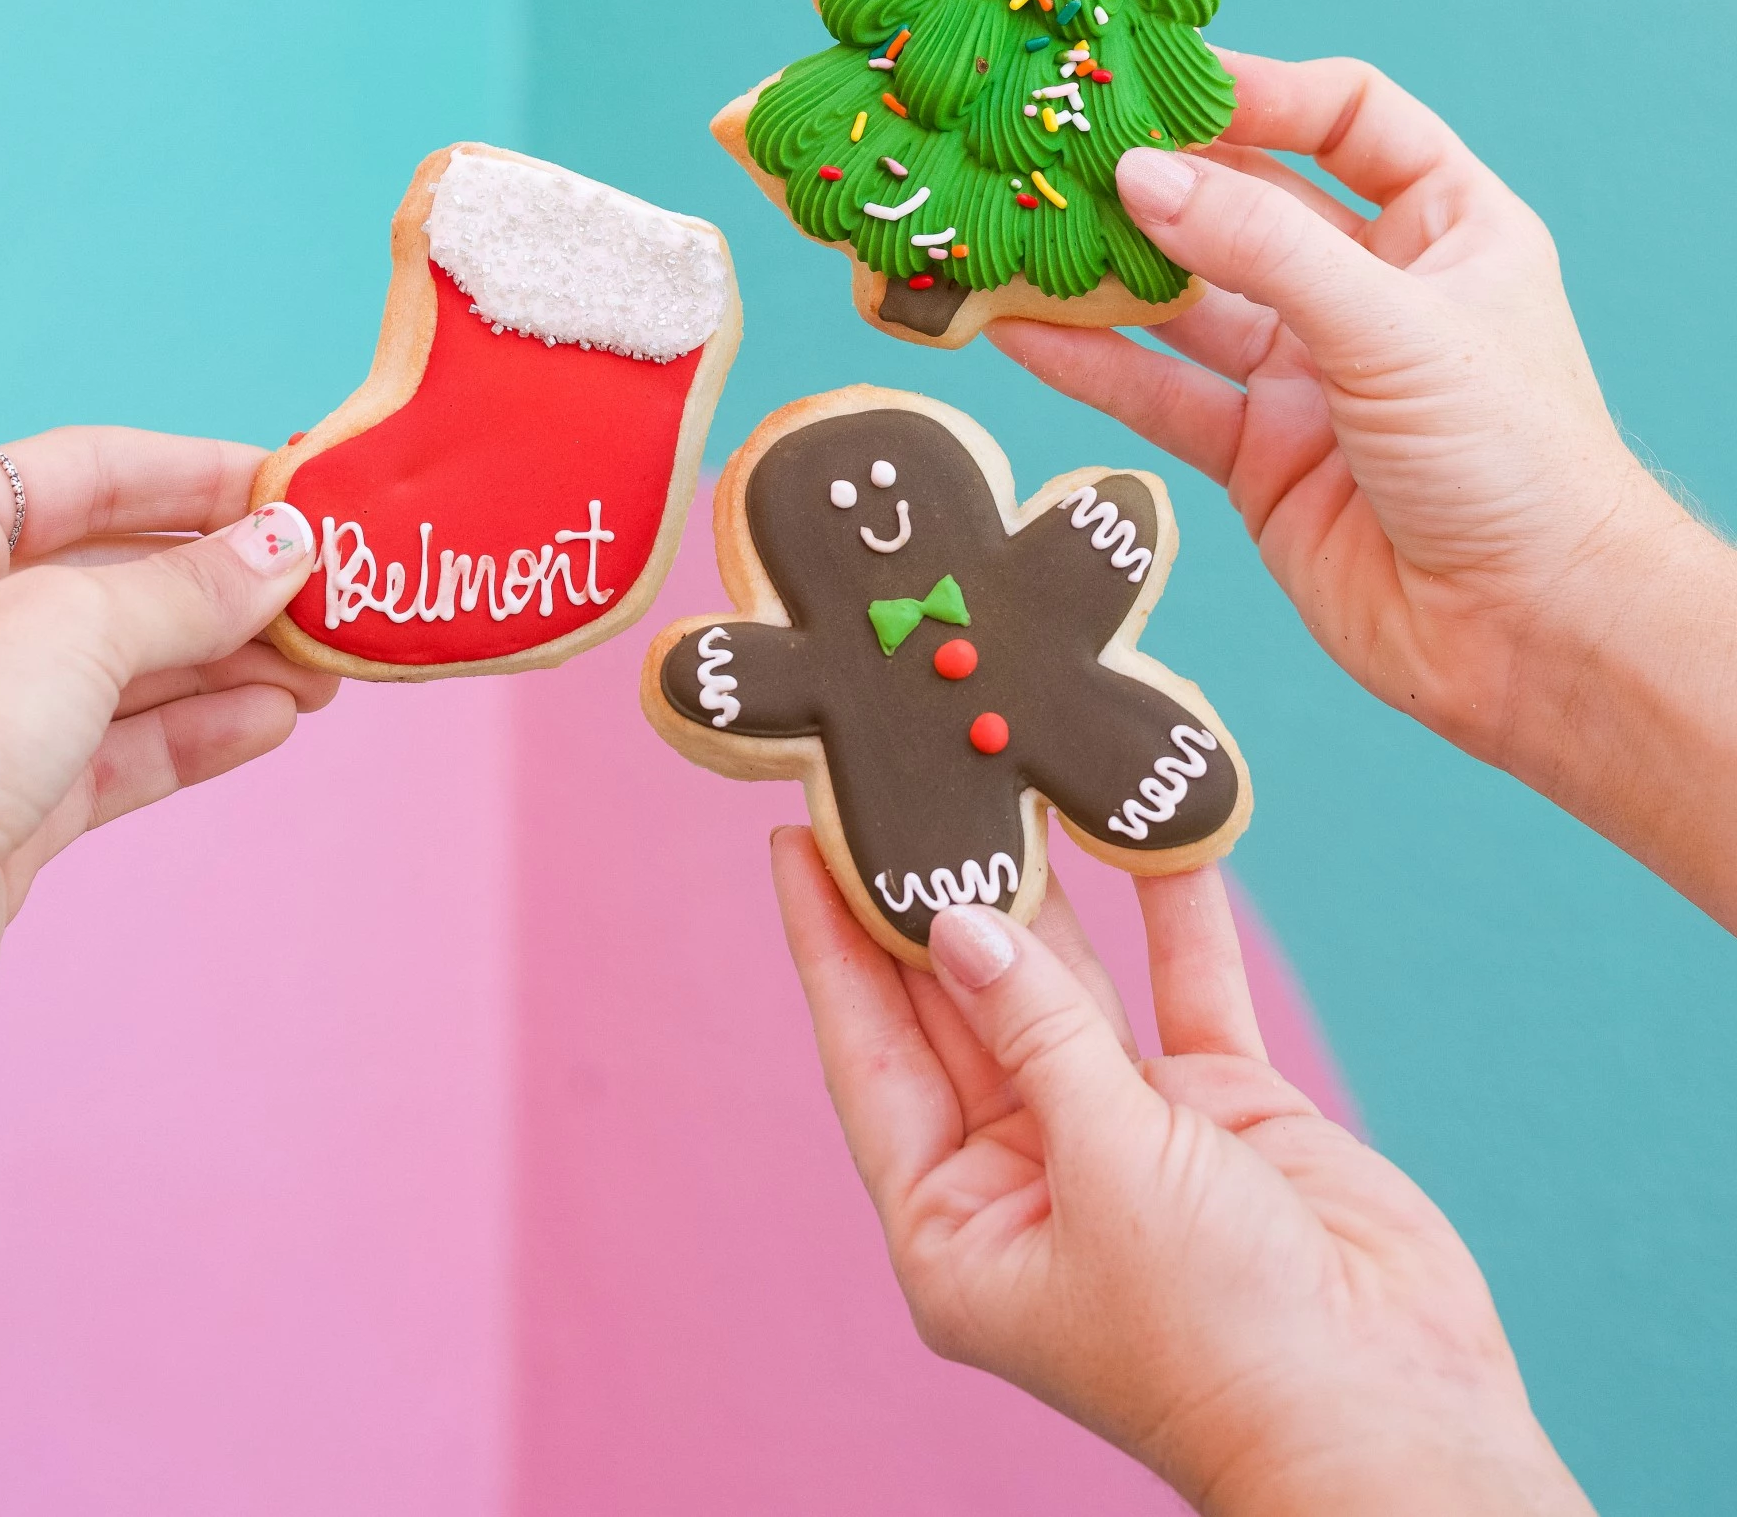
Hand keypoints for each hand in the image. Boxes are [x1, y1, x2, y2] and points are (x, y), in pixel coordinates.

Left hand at [0, 428, 332, 1070]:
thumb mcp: (72, 625)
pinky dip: (197, 733)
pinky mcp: (0, 813)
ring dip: (228, 661)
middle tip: (329, 586)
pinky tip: (272, 719)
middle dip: (225, 581)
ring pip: (124, 671)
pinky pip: (118, 754)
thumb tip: (285, 550)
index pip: (82, 472)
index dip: (194, 474)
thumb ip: (190, 588)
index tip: (294, 486)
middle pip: (111, 574)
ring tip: (325, 664)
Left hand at [773, 828, 1588, 1516]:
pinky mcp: (1222, 1107)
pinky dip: (1173, 909)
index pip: (869, 1055)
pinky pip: (1181, 984)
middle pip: (960, 1003)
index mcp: (960, 1226)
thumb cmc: (1219, 1336)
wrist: (1388, 1412)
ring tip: (1006, 768)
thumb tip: (960, 923)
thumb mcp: (1102, 1170)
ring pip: (1068, 982)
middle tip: (901, 770)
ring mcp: (1127, 1134)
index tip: (792, 838)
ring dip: (1048, 884)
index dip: (830, 946)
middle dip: (934, 891)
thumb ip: (1036, 1031)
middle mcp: (1031, 1174)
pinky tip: (1153, 825)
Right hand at [991, 51, 1736, 921]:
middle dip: (1159, 177)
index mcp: (1449, 227)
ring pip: (1190, 301)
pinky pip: (1163, 393)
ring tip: (1015, 230)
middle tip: (1058, 144)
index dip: (1262, 93)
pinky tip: (1018, 331)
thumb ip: (1261, 248)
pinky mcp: (1261, 457)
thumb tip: (1142, 175)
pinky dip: (1092, 362)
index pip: (1348, 118)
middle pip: (1250, 204)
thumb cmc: (1517, 463)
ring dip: (1108, 269)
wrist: (1538, 644)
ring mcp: (1312, 375)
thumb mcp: (1393, 326)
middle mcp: (1375, 290)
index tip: (1163, 83)